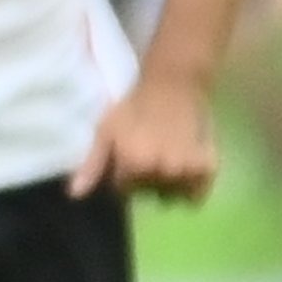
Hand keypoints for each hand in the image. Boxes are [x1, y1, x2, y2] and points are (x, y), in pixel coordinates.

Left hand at [74, 75, 217, 199]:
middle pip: (148, 194)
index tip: (126, 160)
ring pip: (172, 196)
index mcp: (134, 166)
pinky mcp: (207, 166)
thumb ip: (92, 165)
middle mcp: (161, 172)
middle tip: (148, 154)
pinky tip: (184, 170)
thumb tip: (75, 195)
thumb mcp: (105, 132)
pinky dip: (191, 188)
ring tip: (165, 159)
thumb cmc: (132, 106)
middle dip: (145, 180)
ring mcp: (186, 170)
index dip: (123, 176)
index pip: (125, 192)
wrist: (172, 86)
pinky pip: (197, 194)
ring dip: (168, 185)